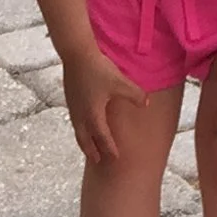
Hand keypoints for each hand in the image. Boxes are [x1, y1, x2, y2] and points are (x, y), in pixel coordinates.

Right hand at [60, 47, 148, 167]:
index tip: (115, 158)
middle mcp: (81, 115)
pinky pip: (75, 121)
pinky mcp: (70, 100)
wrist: (77, 55)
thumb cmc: (99, 69)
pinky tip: (82, 126)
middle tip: (97, 161)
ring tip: (88, 148)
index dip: (110, 149)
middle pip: (85, 140)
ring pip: (78, 131)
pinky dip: (80, 129)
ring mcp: (73, 108)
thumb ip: (135, 95)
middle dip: (92, 151)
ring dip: (84, 142)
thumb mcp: (121, 83)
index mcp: (94, 115)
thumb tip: (146, 104)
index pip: (103, 138)